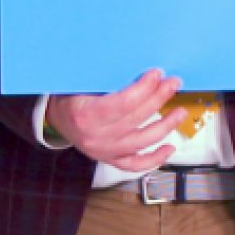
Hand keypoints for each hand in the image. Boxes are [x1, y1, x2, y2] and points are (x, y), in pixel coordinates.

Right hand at [49, 69, 185, 172]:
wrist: (55, 118)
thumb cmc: (69, 96)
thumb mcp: (80, 82)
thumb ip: (106, 79)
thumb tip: (139, 70)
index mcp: (85, 114)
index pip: (123, 103)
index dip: (144, 88)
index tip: (157, 74)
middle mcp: (95, 136)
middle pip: (136, 118)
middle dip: (158, 98)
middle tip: (173, 84)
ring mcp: (103, 151)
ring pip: (141, 142)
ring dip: (165, 126)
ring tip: (179, 112)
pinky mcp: (109, 159)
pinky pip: (135, 165)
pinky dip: (154, 159)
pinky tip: (169, 148)